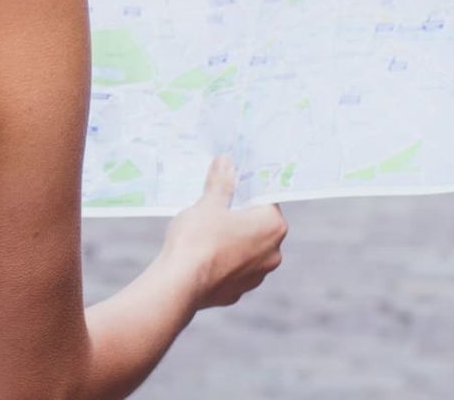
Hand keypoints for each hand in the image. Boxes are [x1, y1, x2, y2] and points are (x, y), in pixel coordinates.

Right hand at [158, 156, 286, 309]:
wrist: (180, 284)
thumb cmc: (197, 238)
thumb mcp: (208, 203)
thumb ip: (221, 182)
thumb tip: (226, 163)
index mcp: (272, 225)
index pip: (266, 198)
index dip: (246, 189)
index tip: (229, 184)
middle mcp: (273, 253)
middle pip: (258, 225)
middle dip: (238, 215)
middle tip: (214, 206)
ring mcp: (257, 276)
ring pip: (246, 249)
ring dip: (231, 240)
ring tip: (204, 233)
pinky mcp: (238, 291)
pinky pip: (233, 270)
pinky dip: (221, 262)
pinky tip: (201, 256)